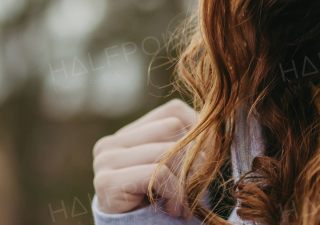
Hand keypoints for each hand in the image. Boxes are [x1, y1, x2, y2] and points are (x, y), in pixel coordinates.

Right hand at [93, 98, 198, 216]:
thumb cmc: (160, 204)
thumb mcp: (176, 168)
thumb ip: (187, 143)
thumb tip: (214, 121)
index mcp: (128, 134)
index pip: (173, 110)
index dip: (197, 133)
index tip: (203, 164)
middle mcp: (111, 142)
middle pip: (173, 127)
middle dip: (192, 159)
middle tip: (194, 187)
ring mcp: (105, 160)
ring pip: (167, 151)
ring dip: (184, 182)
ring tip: (182, 203)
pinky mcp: (107, 181)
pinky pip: (158, 174)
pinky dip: (175, 193)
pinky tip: (173, 209)